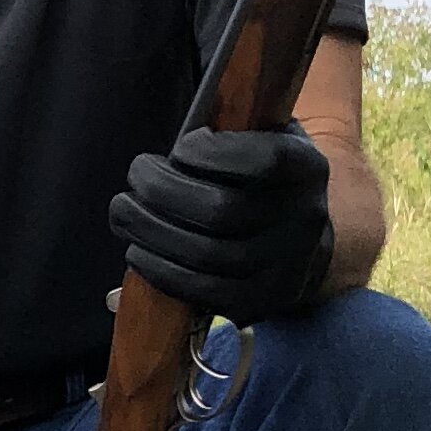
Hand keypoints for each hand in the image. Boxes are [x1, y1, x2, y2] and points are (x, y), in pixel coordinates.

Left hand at [112, 122, 334, 321]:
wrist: (299, 246)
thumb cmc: (262, 183)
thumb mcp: (264, 142)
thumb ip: (233, 128)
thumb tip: (183, 130)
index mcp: (307, 169)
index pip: (264, 161)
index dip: (211, 154)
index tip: (181, 147)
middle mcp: (305, 220)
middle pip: (222, 210)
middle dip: (164, 191)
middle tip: (136, 176)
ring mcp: (286, 267)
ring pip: (207, 254)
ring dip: (151, 231)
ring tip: (123, 213)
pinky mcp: (261, 302)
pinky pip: (203, 292)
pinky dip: (161, 271)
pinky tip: (138, 250)